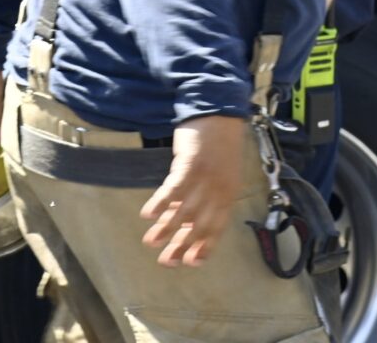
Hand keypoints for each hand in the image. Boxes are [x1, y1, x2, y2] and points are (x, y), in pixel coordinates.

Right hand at [140, 114, 244, 267]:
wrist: (220, 113)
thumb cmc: (219, 145)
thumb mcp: (222, 174)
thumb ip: (209, 197)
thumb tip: (187, 221)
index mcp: (229, 194)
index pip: (217, 228)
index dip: (204, 248)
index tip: (190, 263)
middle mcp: (219, 189)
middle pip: (199, 225)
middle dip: (181, 246)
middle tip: (165, 262)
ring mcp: (205, 177)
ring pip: (184, 210)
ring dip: (166, 228)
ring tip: (150, 242)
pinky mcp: (190, 163)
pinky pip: (173, 189)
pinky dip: (160, 202)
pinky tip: (147, 214)